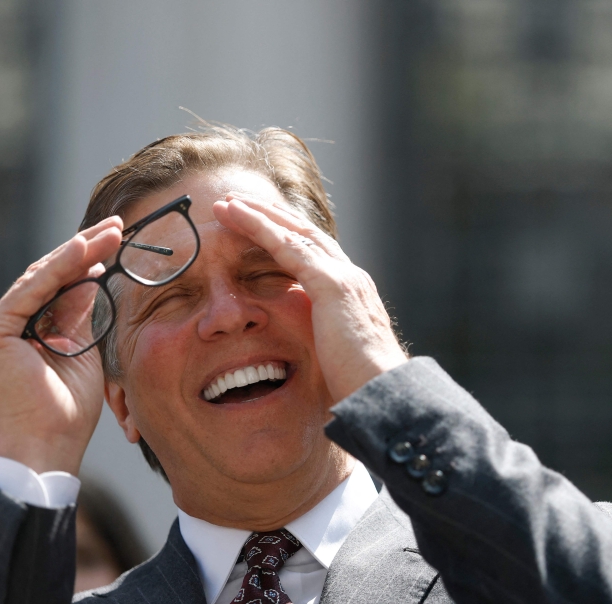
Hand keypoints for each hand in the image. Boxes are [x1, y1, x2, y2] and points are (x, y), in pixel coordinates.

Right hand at [0, 219, 122, 474]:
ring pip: (41, 277)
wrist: (50, 444)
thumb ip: (81, 315)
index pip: (57, 286)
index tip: (118, 242)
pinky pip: (32, 290)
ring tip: (110, 232)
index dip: (87, 261)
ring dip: (79, 251)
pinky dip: (61, 268)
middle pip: (49, 276)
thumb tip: (94, 279)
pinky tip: (86, 248)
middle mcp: (5, 324)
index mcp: (25, 330)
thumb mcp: (83, 351)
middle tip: (118, 227)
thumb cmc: (69, 410)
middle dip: (86, 249)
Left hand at [212, 196, 407, 402]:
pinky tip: (236, 215)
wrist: (383, 392)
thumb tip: (313, 353)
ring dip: (259, 214)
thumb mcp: (339, 358)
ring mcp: (343, 277)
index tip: (262, 228)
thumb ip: (326, 344)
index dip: (287, 238)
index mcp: (353, 294)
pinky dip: (259, 226)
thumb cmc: (361, 387)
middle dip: (272, 217)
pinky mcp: (330, 285)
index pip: (316, 255)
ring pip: (293, 232)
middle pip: (305, 234)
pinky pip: (286, 246)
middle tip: (239, 204)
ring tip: (228, 203)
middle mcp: (351, 277)